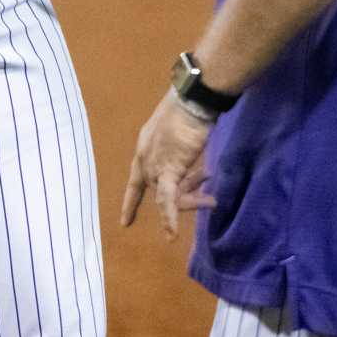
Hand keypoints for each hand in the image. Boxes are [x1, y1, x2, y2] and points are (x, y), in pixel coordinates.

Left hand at [122, 93, 217, 238]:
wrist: (192, 102)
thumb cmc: (188, 111)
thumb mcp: (178, 134)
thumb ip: (178, 153)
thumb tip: (188, 165)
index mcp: (144, 149)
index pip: (135, 181)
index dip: (131, 201)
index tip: (125, 220)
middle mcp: (145, 159)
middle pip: (160, 189)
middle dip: (185, 198)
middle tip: (208, 200)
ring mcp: (154, 166)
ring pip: (168, 196)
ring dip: (191, 202)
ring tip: (212, 203)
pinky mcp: (167, 171)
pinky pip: (167, 199)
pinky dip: (170, 217)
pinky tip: (172, 234)